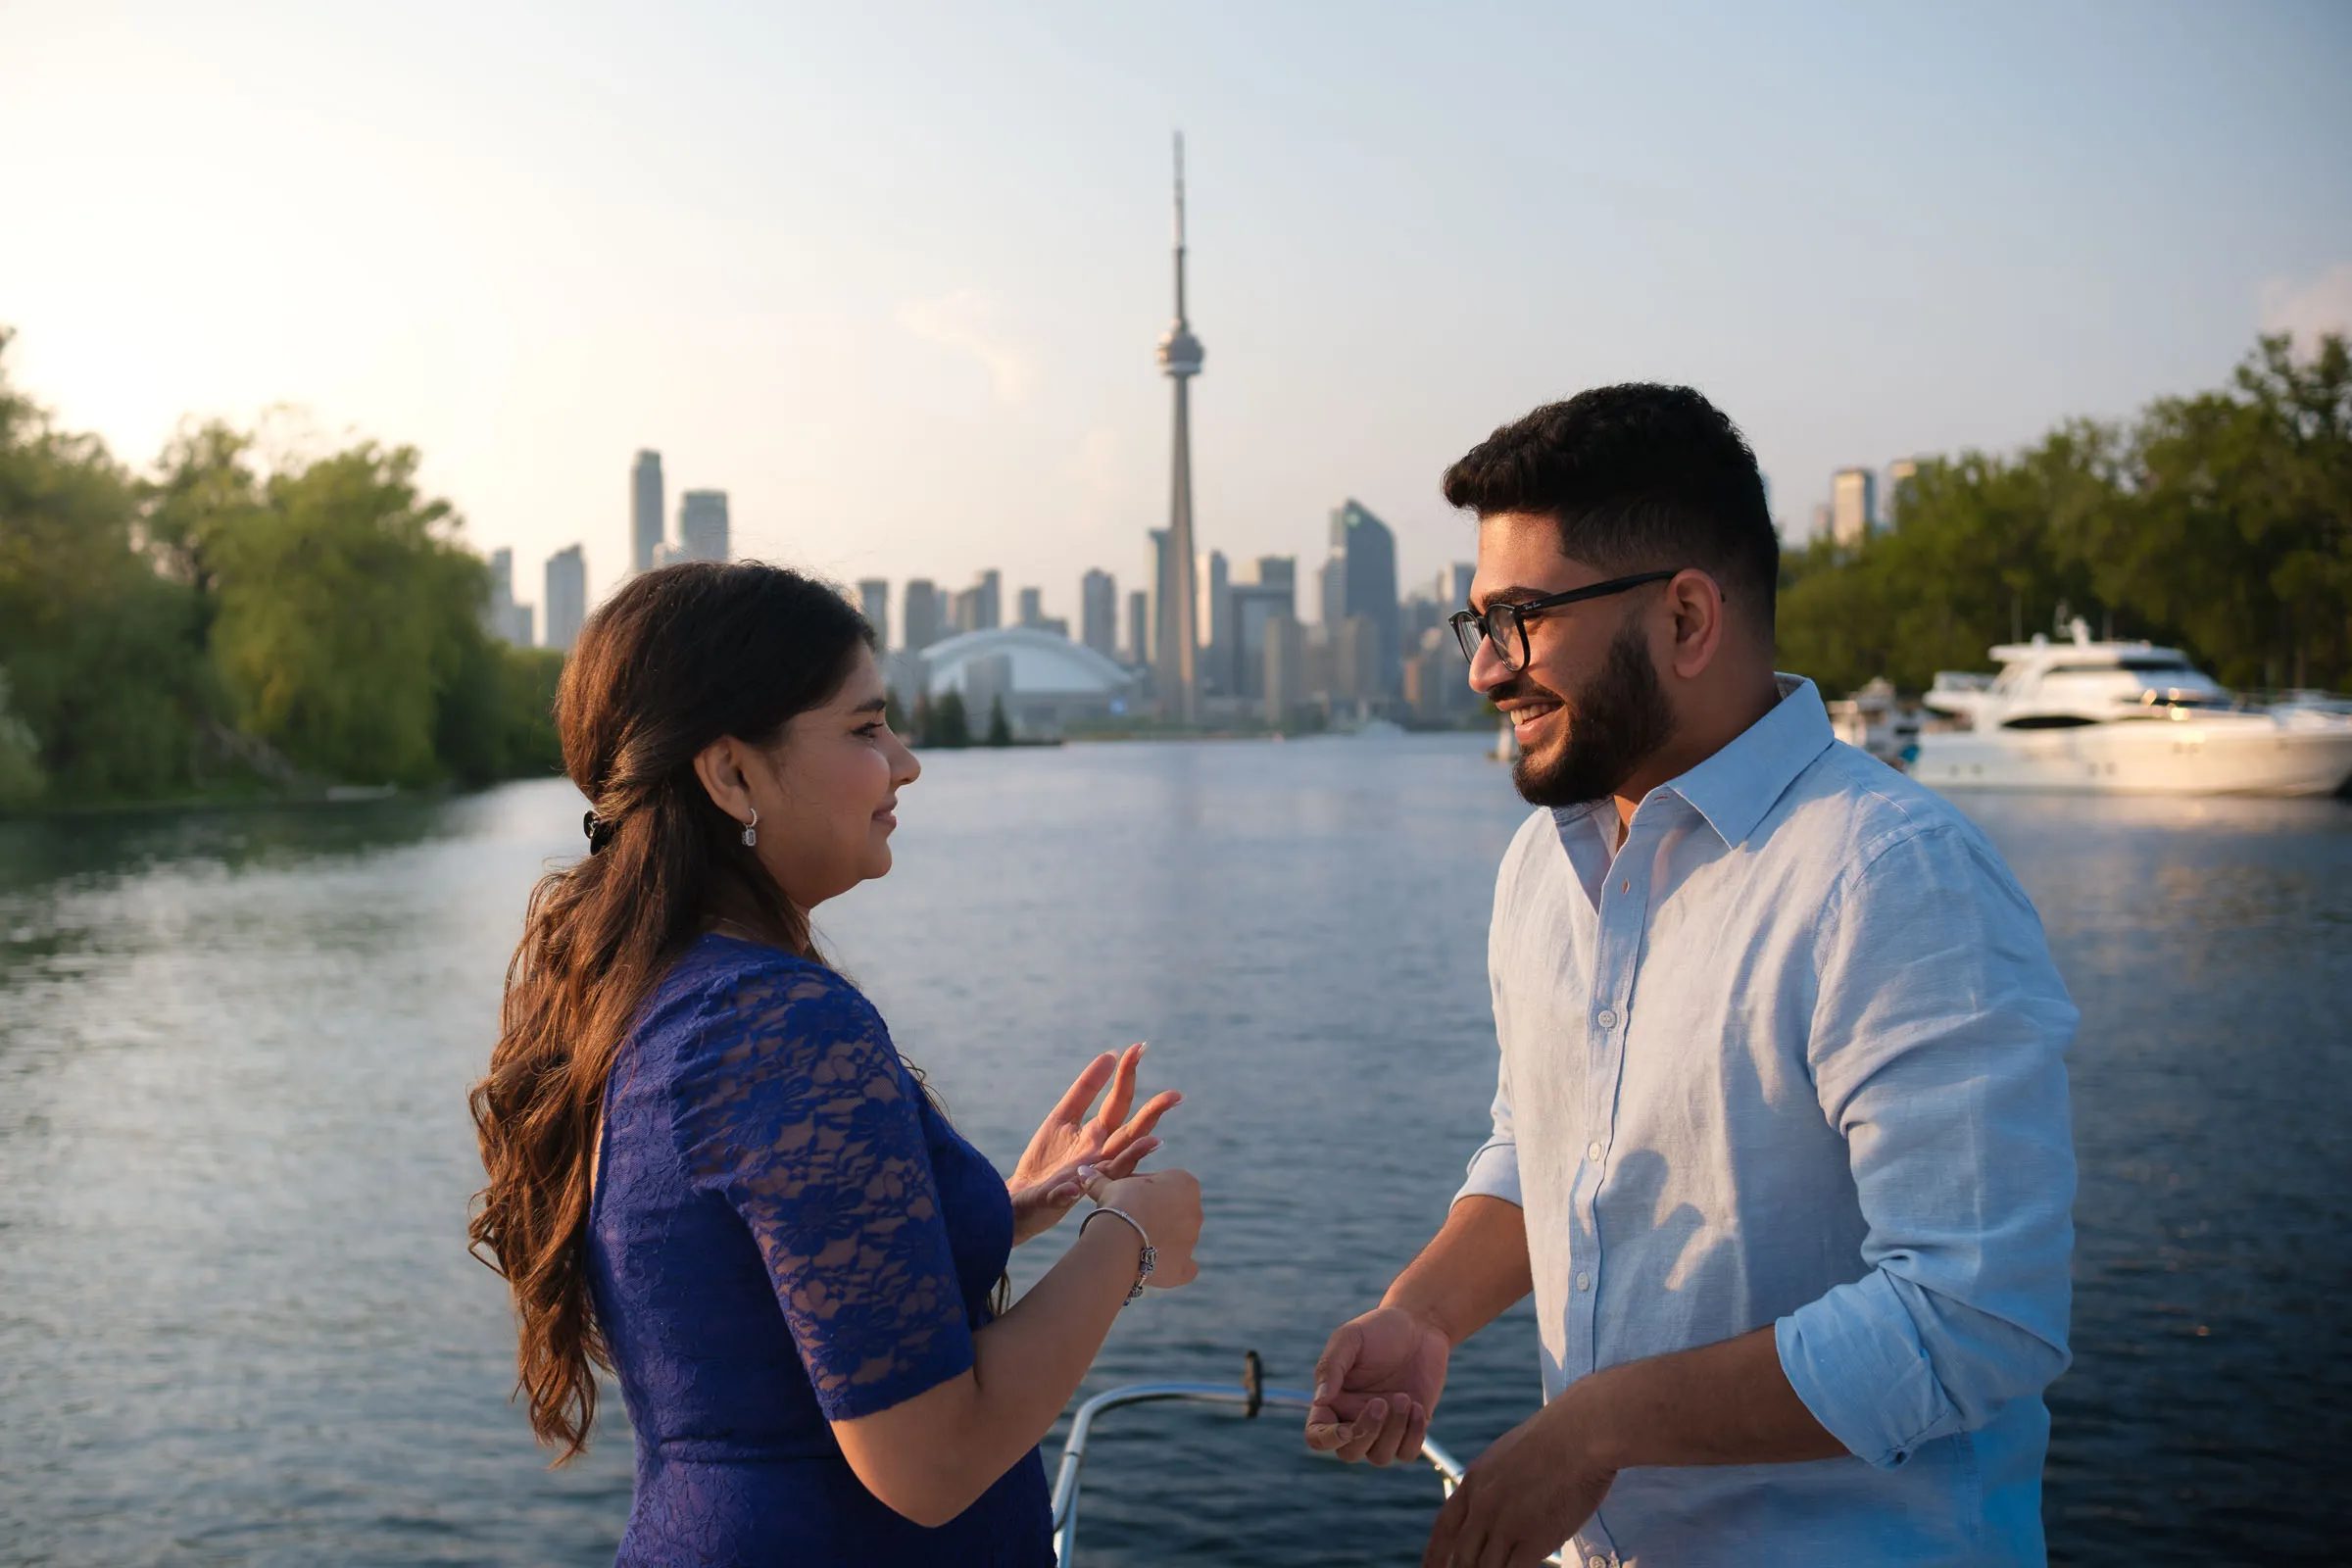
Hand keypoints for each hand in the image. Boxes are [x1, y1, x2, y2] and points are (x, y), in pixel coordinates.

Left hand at [1008, 1044, 1180, 1244]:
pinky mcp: (1055, 1198)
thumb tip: (1110, 1054)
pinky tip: (1071, 1187)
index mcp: (1098, 1135)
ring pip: (1113, 1169)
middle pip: (1131, 1134)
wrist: (1022, 1202)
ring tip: (1153, 1142)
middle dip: (1152, 1115)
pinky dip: (1068, 1192)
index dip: (1128, 1076)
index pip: (1120, 1102)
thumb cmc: (1047, 1161)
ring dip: (1133, 1157)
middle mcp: (1098, 1157)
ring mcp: (1082, 1179)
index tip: (1140, 1047)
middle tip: (1175, 1095)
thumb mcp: (1064, 1117)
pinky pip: (1063, 1196)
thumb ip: (1085, 1089)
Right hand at [1083, 1166, 1201, 1287]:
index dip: (1141, 1191)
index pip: (1163, 1185)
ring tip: (1133, 1244)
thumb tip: (1083, 1171)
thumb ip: (1100, 1180)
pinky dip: (1174, 1266)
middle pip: (1172, 1212)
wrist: (1121, 1237)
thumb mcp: (1109, 1187)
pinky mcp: (1183, 1266)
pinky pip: (1185, 1267)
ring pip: (1177, 1238)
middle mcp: (1196, 1211)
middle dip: (1153, 1215)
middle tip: (1127, 1221)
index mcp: (1185, 1184)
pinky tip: (1159, 1265)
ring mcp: (1191, 1241)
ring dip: (1160, 1240)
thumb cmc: (1119, 1203)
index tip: (1124, 1198)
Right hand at [1304, 1305, 1449, 1465]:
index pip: (1317, 1436)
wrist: (1420, 1326)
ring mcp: (1383, 1427)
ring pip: (1379, 1457)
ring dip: (1393, 1432)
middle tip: (1381, 1401)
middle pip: (1349, 1452)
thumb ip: (1331, 1366)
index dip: (1327, 1439)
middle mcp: (1354, 1419)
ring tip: (1405, 1398)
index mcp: (1333, 1401)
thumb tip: (1318, 1401)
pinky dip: (1413, 1436)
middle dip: (1366, 1432)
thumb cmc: (1380, 1329)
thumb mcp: (1351, 1338)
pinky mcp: (1410, 1429)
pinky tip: (1418, 1407)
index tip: (1347, 1428)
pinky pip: (1406, 1453)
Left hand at [1422, 1395, 1614, 1567]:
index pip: (1444, 1528)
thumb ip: (1495, 1483)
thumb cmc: (1556, 1439)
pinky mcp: (1533, 1540)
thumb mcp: (1508, 1455)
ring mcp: (1506, 1525)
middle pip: (1463, 1556)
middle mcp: (1483, 1506)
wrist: (1580, 1433)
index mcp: (1475, 1482)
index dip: (1435, 1555)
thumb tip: (1493, 1504)